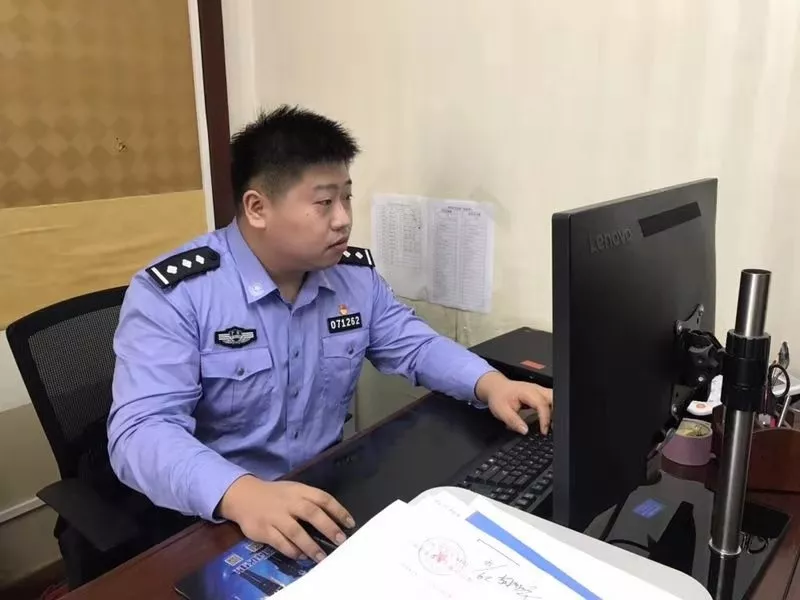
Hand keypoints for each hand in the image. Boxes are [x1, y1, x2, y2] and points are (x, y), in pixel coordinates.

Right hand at [218, 476, 354, 561]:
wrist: (244, 496)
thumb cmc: (275, 495)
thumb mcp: (293, 490)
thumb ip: (311, 502)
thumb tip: (334, 520)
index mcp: (299, 491)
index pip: (323, 498)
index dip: (338, 511)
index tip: (350, 524)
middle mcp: (289, 502)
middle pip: (312, 513)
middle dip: (328, 528)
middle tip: (340, 541)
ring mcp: (275, 516)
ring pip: (296, 531)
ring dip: (310, 546)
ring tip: (321, 557)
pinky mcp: (264, 530)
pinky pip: (280, 542)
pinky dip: (292, 550)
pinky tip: (301, 556)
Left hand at [475, 371, 552, 434]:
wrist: (496, 387)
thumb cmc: (499, 397)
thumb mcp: (501, 411)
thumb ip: (513, 421)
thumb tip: (525, 431)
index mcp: (527, 392)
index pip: (541, 404)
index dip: (545, 419)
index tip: (544, 431)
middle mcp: (536, 389)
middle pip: (554, 398)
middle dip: (556, 413)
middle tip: (553, 428)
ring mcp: (539, 390)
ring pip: (555, 399)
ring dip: (556, 411)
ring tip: (551, 426)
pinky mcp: (540, 394)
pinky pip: (551, 401)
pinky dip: (553, 410)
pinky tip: (549, 421)